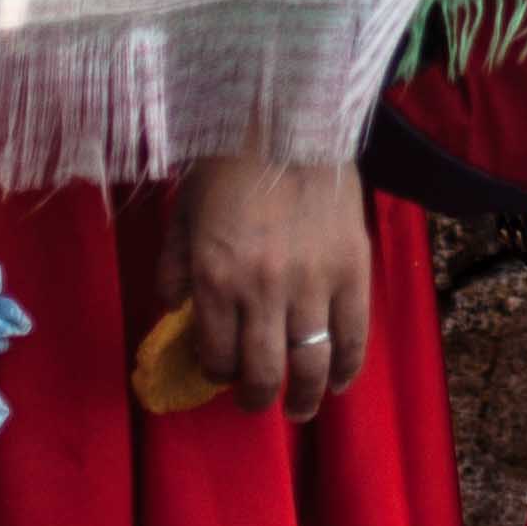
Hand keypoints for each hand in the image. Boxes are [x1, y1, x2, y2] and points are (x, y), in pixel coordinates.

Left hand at [170, 155, 372, 422]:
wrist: (290, 117)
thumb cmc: (229, 163)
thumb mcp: (183, 214)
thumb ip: (173, 268)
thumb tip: (173, 310)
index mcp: (216, 279)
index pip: (216, 355)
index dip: (217, 372)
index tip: (221, 369)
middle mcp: (263, 291)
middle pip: (264, 372)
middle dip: (257, 398)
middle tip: (255, 403)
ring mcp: (313, 282)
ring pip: (310, 362)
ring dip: (303, 396)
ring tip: (299, 408)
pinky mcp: (353, 268)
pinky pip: (353, 334)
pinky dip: (346, 367)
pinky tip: (337, 382)